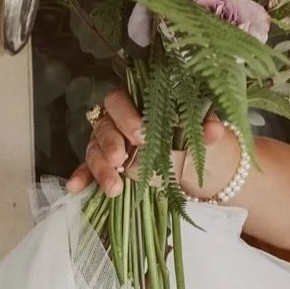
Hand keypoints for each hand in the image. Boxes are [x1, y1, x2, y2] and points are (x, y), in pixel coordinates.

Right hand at [66, 88, 230, 199]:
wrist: (196, 162)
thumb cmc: (193, 136)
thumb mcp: (202, 128)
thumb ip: (206, 125)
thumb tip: (214, 130)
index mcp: (136, 102)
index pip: (119, 100)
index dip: (125, 116)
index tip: (140, 135)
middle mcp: (116, 120)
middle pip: (103, 125)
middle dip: (110, 142)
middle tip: (122, 159)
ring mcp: (108, 143)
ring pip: (94, 149)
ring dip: (101, 167)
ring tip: (114, 187)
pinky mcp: (105, 165)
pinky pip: (87, 168)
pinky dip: (82, 177)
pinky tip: (75, 187)